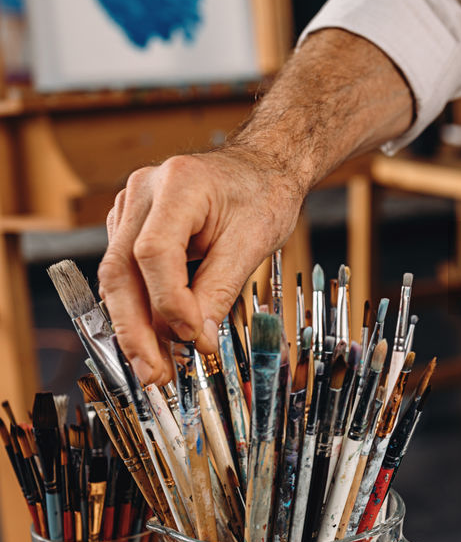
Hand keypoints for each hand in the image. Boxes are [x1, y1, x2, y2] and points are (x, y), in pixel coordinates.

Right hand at [99, 147, 304, 383]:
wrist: (261, 168)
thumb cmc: (263, 195)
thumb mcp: (253, 242)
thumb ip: (220, 289)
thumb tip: (194, 339)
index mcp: (179, 184)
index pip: (155, 252)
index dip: (168, 302)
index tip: (190, 338)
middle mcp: (143, 191)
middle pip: (121, 268)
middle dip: (135, 328)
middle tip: (153, 373)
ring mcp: (130, 206)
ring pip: (116, 275)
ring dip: (133, 324)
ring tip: (154, 367)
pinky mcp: (130, 224)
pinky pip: (125, 272)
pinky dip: (139, 307)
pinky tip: (153, 339)